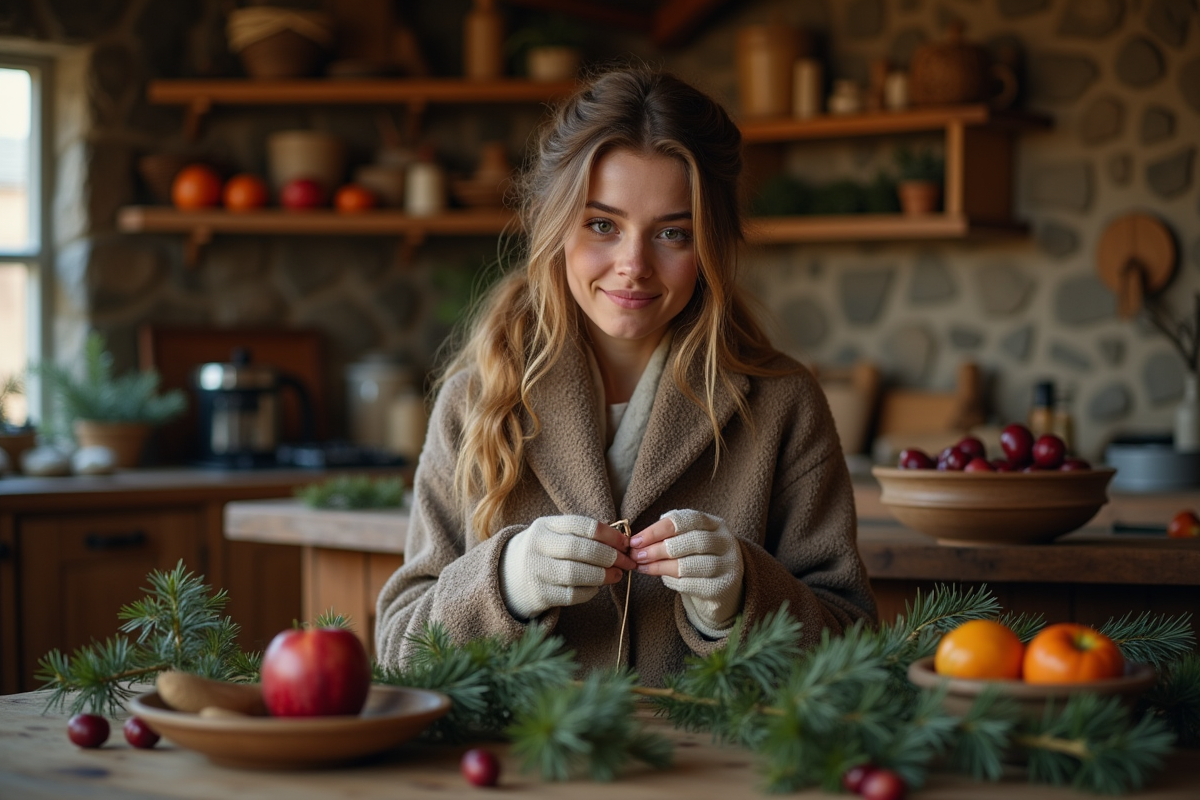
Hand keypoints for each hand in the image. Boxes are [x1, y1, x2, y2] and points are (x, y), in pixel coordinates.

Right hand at [500, 515, 636, 620]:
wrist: (509, 576)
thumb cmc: (545, 552)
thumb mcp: (556, 534)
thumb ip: (584, 535)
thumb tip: (622, 543)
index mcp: (545, 525)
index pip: (582, 525)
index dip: (609, 534)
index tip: (625, 543)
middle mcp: (537, 546)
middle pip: (580, 549)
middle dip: (609, 556)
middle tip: (626, 561)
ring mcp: (536, 571)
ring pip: (576, 573)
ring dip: (602, 575)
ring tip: (616, 575)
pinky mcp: (539, 595)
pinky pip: (571, 595)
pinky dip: (590, 591)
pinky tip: (596, 587)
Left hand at [630, 509, 743, 636]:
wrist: (722, 589)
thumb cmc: (698, 559)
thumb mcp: (687, 541)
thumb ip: (668, 535)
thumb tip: (638, 540)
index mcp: (714, 523)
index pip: (685, 520)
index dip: (657, 530)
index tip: (636, 541)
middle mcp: (725, 541)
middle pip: (690, 541)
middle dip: (658, 548)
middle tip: (636, 556)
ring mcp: (727, 565)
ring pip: (689, 564)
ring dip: (661, 566)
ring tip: (643, 568)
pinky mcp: (723, 587)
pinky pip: (692, 584)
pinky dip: (672, 581)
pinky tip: (662, 579)